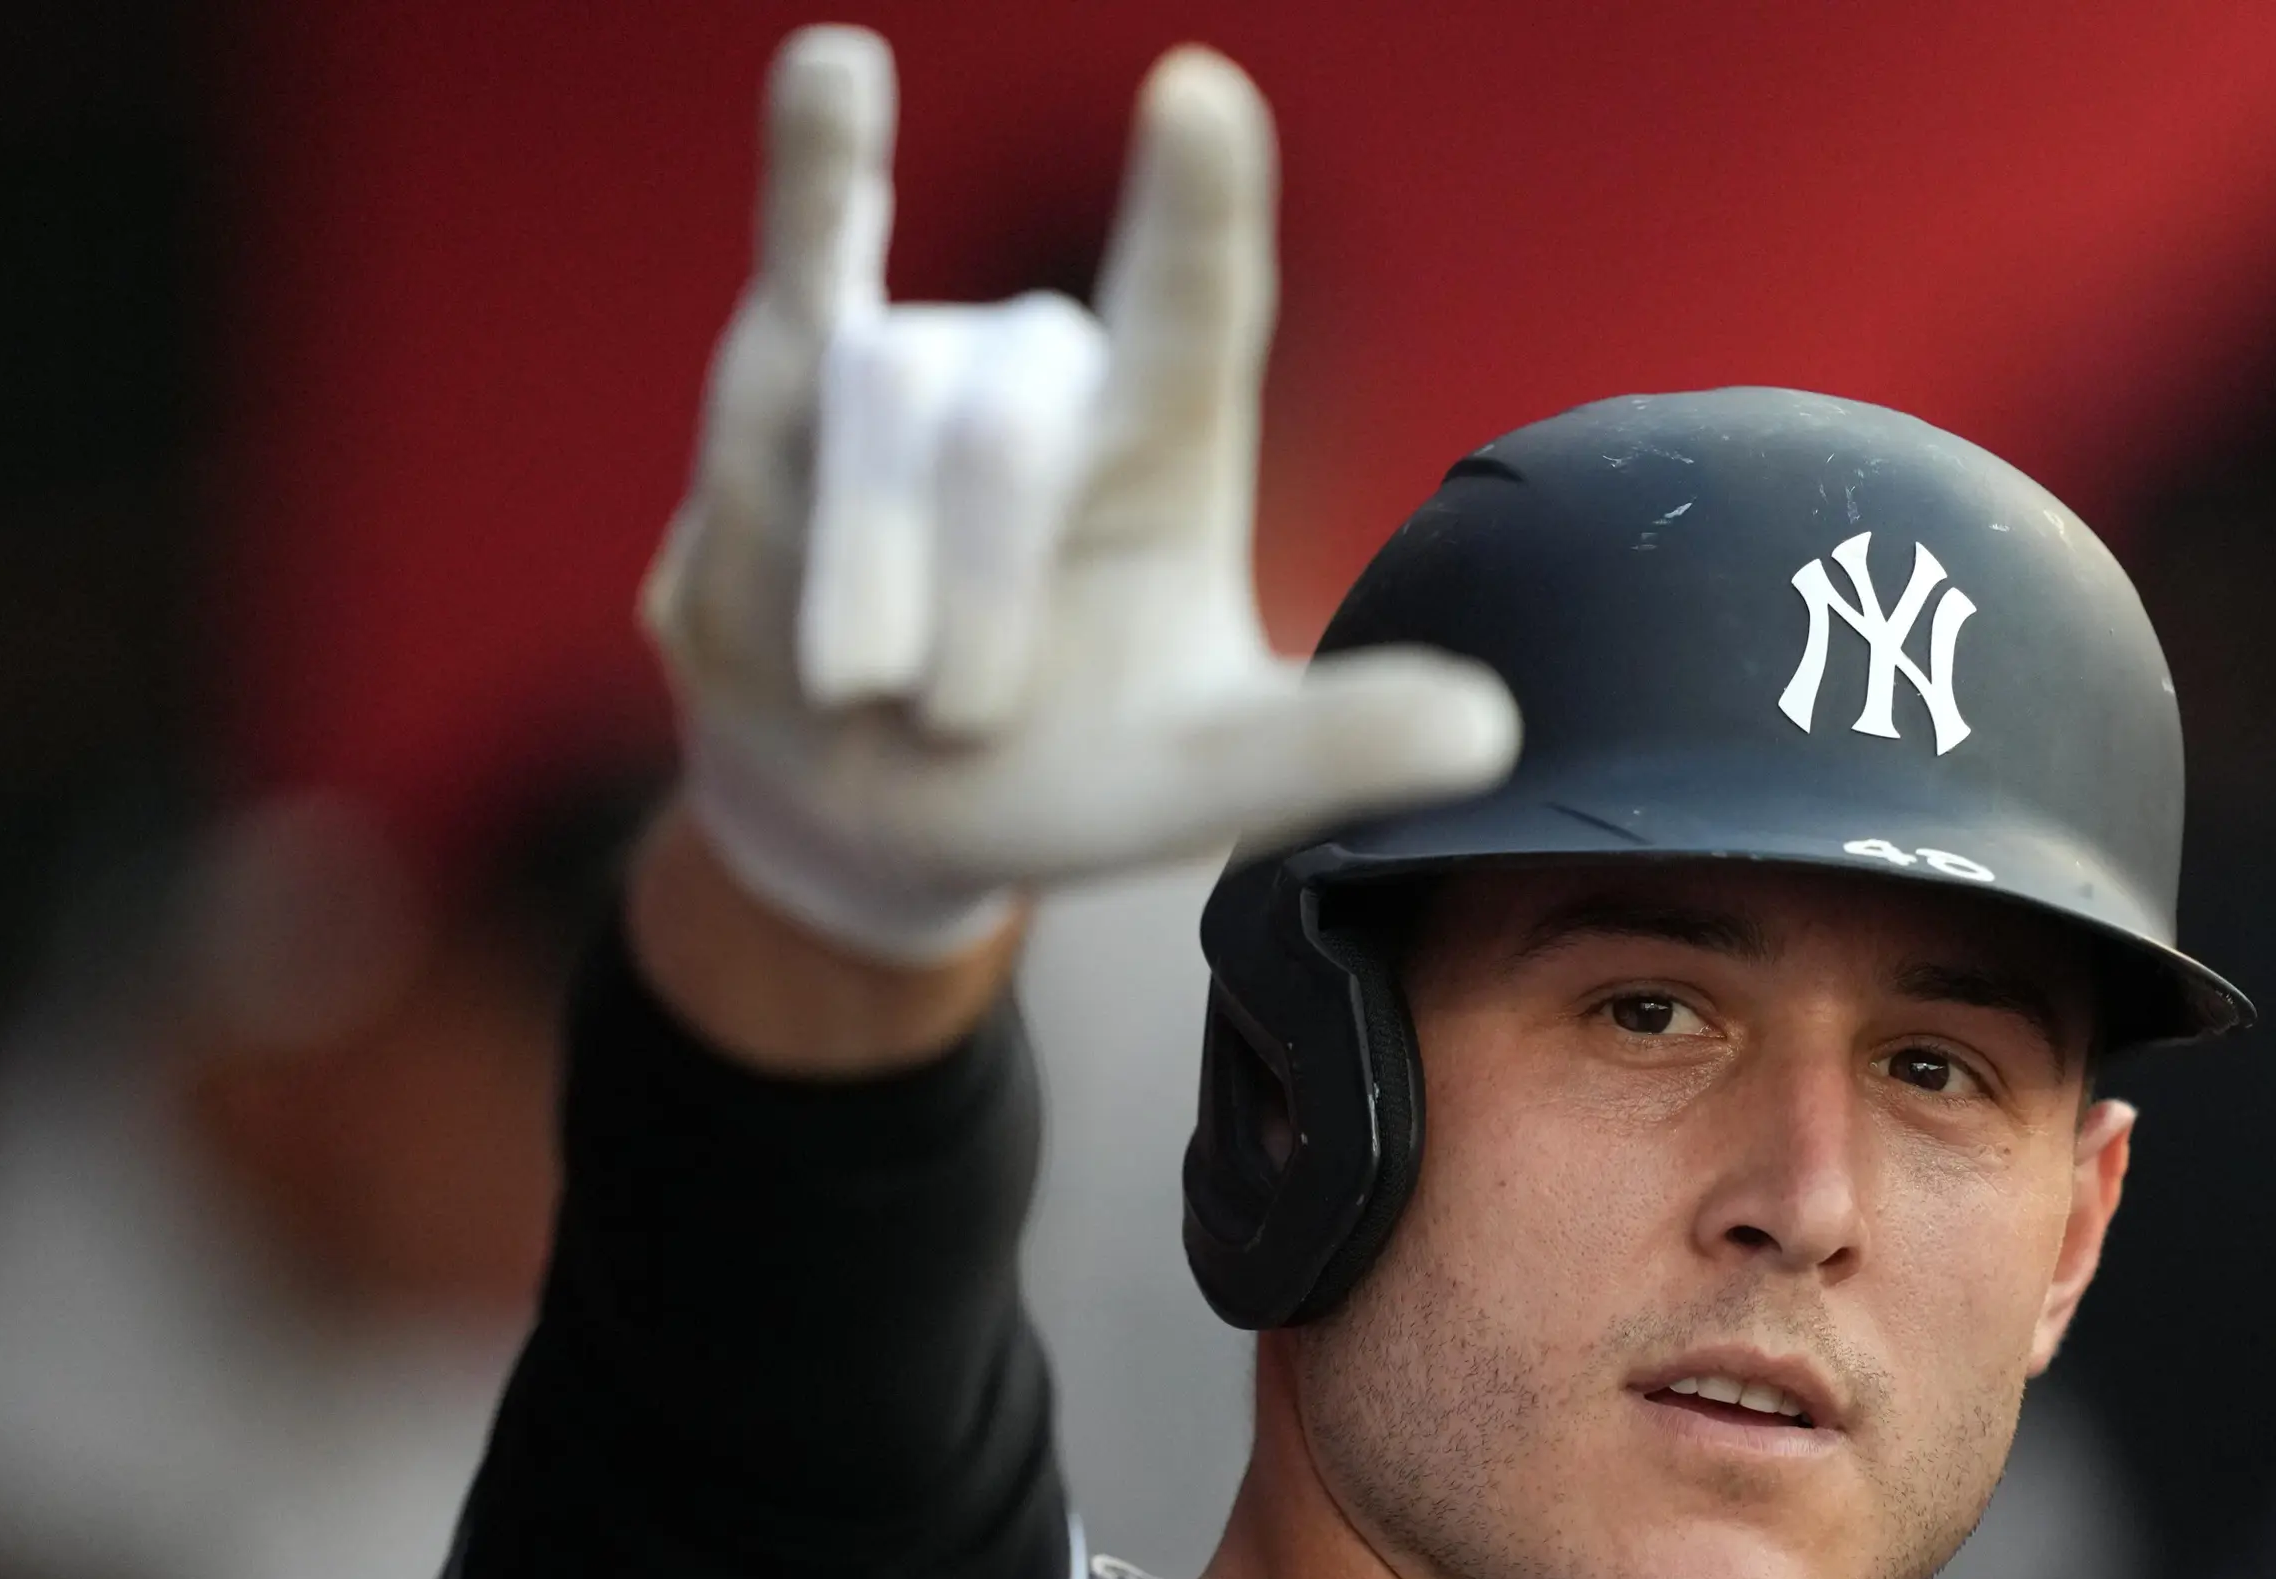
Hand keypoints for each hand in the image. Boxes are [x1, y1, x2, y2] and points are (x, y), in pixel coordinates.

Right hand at [639, 28, 1517, 962]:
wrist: (865, 806)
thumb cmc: (1057, 776)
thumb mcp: (1195, 786)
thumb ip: (1324, 750)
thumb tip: (1490, 731)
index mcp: (1167, 449)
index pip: (1196, 303)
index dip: (1195, 203)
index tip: (1198, 94)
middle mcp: (1053, 377)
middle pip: (1002, 433)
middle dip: (971, 602)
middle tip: (958, 723)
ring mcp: (920, 358)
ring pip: (869, 398)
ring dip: (860, 574)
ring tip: (863, 687)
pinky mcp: (785, 368)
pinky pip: (805, 242)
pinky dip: (815, 161)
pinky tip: (837, 64)